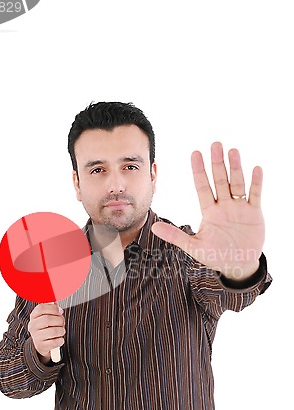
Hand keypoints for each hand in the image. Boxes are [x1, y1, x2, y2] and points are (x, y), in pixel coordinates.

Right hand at [28, 303, 64, 364]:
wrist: (41, 345)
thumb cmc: (47, 328)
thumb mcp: (47, 317)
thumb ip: (52, 309)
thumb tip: (56, 301)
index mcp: (34, 316)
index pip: (41, 308)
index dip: (53, 308)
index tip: (59, 311)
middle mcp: (33, 326)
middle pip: (48, 319)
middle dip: (59, 320)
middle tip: (62, 323)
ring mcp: (36, 336)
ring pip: (53, 331)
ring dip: (61, 331)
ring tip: (60, 331)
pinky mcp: (41, 346)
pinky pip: (55, 342)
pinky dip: (60, 340)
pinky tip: (59, 339)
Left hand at [151, 142, 264, 280]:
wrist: (238, 265)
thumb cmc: (215, 255)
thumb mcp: (194, 247)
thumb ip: (175, 236)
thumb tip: (153, 227)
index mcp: (209, 211)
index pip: (202, 187)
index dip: (199, 171)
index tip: (195, 153)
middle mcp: (224, 205)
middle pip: (220, 180)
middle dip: (217, 163)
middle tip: (215, 144)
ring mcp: (239, 208)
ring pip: (237, 184)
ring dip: (236, 168)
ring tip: (233, 151)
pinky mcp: (254, 213)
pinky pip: (255, 195)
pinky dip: (256, 183)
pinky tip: (256, 169)